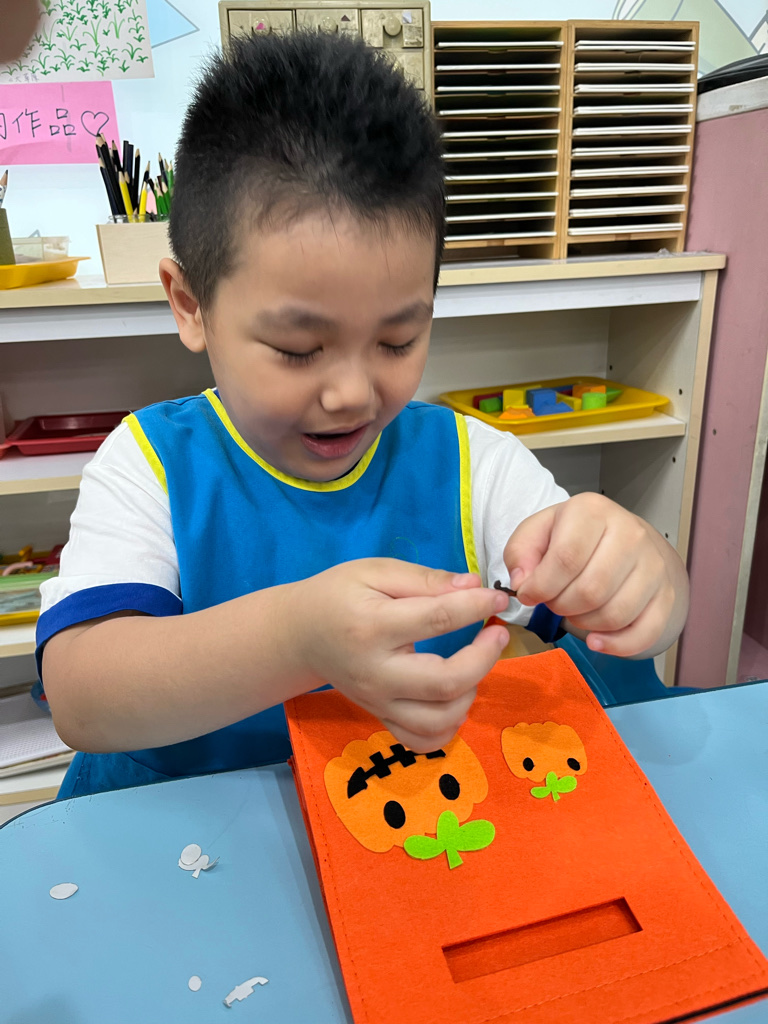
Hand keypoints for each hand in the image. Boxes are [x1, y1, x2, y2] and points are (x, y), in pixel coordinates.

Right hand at [295, 559, 508, 750]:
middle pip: (444, 682)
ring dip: (470, 694)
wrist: (299, 635)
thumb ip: (424, 579)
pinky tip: (455, 698)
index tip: (497, 597)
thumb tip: (473, 586)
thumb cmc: (338, 595)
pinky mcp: (380, 717)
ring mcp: (377, 702)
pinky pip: (421, 741)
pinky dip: (448, 727)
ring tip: (473, 664)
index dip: (476, 606)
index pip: (437, 620)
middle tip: (497, 632)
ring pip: (438, 720)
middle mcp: (376, 672)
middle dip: (484, 658)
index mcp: (373, 626)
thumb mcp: (374, 571)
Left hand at [503, 493, 688, 657]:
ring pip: (614, 614)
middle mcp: (630, 534)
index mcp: (592, 511)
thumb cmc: (576, 537)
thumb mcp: (539, 532)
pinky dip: (616, 646)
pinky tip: (597, 641)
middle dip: (561, 606)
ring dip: (584, 624)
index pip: (565, 559)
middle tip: (554, 602)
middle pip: (590, 591)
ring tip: (575, 612)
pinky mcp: (666, 595)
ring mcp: (653, 565)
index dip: (541, 586)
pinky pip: (644, 633)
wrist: (628, 540)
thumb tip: (523, 582)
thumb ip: (520, 552)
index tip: (530, 594)